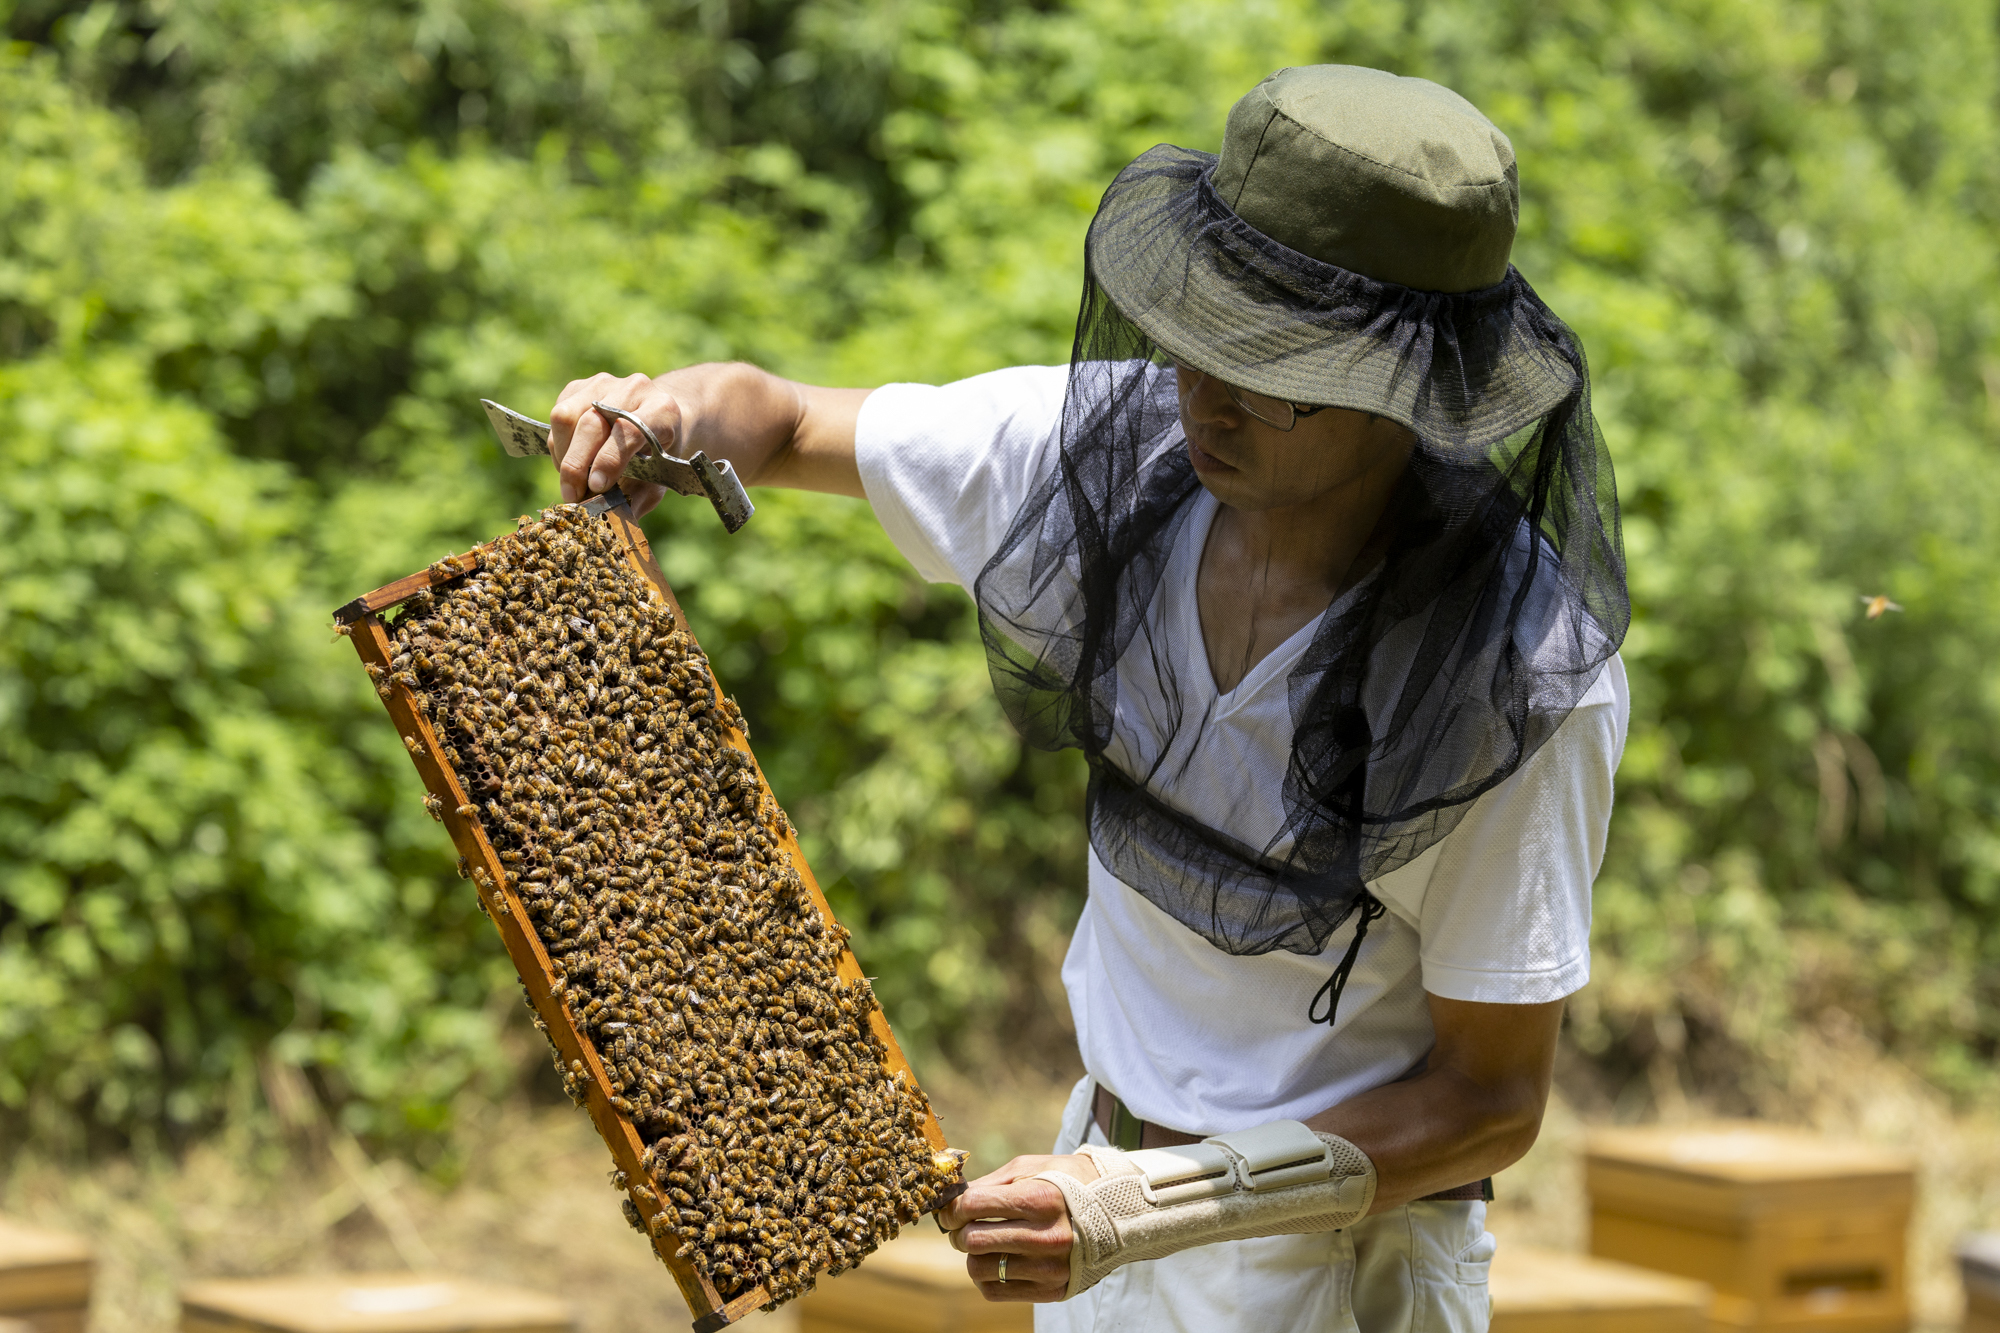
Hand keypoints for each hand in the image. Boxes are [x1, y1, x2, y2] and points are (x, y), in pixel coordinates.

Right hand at [547, 372, 678, 517]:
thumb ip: (637, 499)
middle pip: (591, 422)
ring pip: (566, 416)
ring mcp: (604, 383)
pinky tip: (570, 461)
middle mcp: (634, 389)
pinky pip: (558, 415)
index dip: (608, 460)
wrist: (660, 419)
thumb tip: (608, 520)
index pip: (628, 430)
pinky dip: (558, 444)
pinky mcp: (580, 386)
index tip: (595, 487)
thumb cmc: (660, 455)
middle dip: (576, 464)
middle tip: (572, 496)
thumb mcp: (659, 479)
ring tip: (571, 480)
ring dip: (563, 455)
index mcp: (662, 410)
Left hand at [939, 1153, 1099, 1302]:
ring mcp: (1048, 1268)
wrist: (1121, 1213)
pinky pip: (995, 1291)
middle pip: (971, 1240)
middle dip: (958, 1232)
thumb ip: (991, 1184)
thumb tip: (953, 1200)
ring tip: (985, 1242)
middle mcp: (1044, 1236)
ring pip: (979, 1269)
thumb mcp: (1033, 1167)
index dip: (951, 1208)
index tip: (950, 1209)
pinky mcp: (1052, 1290)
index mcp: (1039, 1199)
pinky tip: (999, 1260)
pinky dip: (987, 1276)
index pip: (972, 1207)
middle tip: (964, 1225)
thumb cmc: (1070, 1182)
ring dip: (973, 1255)